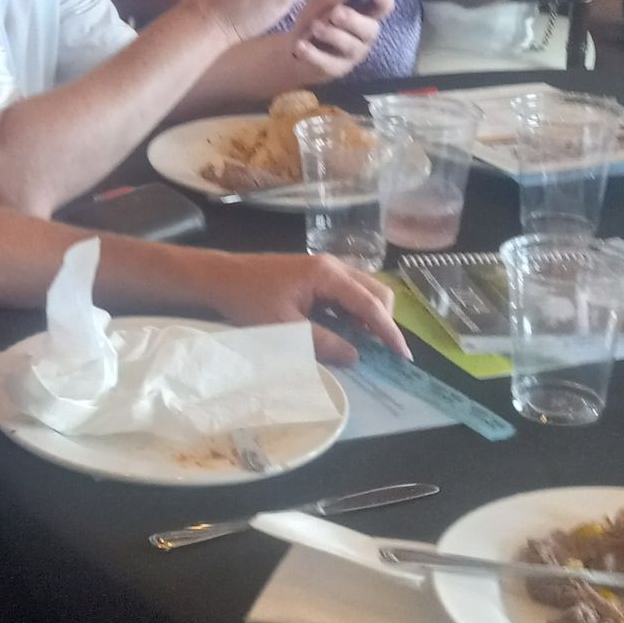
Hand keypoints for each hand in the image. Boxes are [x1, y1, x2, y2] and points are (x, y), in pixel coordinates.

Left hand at [198, 252, 407, 369]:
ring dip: (369, 316)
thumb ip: (322, 342)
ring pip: (363, 290)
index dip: (389, 331)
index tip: (403, 356)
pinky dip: (354, 310)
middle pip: (375, 291)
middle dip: (383, 321)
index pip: (370, 303)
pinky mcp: (315, 274)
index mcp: (327, 274)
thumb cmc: (248, 299)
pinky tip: (344, 330)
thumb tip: (356, 357)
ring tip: (363, 343)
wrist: (219, 277)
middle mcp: (332, 265)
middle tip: (382, 351)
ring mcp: (324, 267)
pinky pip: (347, 291)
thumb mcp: (285, 327)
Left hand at [284, 0, 395, 80]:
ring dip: (332, 34)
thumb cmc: (316, 19)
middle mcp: (363, 36)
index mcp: (364, 15)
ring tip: (315, 27)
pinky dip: (313, 53)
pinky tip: (301, 45)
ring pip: (349, 46)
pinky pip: (327, 62)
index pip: (383, 7)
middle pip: (370, 29)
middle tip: (336, 12)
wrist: (292, 49)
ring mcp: (350, 55)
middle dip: (354, 20)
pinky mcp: (334, 69)